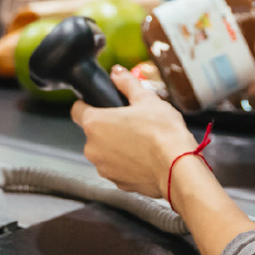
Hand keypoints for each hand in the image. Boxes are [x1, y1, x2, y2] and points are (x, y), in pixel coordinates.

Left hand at [70, 66, 196, 198]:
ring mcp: (103, 167)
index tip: (100, 104)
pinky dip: (126, 162)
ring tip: (141, 140)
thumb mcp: (146, 99)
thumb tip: (117, 72)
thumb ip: (127, 83)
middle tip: (131, 121)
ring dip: (116, 145)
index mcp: (95, 123)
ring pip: (104, 151)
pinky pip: (116, 167)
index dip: (87, 104)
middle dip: (109, 126)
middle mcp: (93, 148)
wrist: (178, 168)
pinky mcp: (116, 182)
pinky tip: (144, 156)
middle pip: (94, 131)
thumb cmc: (162, 133)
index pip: (76, 109)